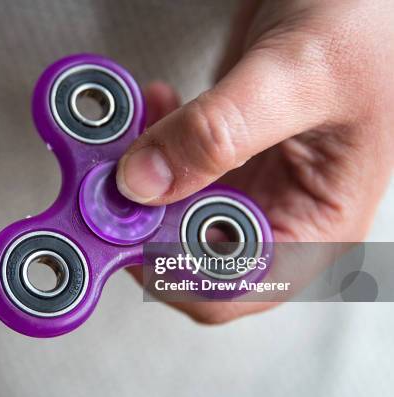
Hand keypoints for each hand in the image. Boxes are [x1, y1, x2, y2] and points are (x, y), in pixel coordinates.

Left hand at [119, 0, 393, 322]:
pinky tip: (150, 107)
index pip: (229, 287)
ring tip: (130, 131)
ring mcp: (247, 181)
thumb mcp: (297, 79)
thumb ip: (220, 131)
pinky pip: (169, 165)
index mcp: (315, 225)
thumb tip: (145, 182)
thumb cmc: (369, 29)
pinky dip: (148, 142)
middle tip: (108, 176)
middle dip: (141, 217)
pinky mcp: (223, 150)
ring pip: (168, 208)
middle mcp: (277, 212)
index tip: (127, 227)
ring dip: (137, 176)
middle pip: (185, 252)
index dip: (169, 269)